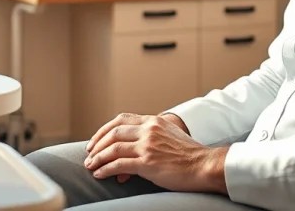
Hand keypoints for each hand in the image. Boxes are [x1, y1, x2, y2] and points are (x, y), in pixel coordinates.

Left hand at [83, 113, 227, 193]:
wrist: (205, 165)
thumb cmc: (189, 155)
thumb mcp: (169, 137)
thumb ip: (149, 140)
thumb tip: (130, 156)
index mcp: (154, 122)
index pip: (121, 119)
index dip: (104, 130)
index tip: (96, 140)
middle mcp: (149, 130)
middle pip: (114, 132)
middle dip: (97, 144)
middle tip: (89, 154)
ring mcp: (148, 146)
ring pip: (113, 148)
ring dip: (98, 158)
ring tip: (90, 166)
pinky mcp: (148, 162)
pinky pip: (119, 164)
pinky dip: (105, 169)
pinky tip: (100, 174)